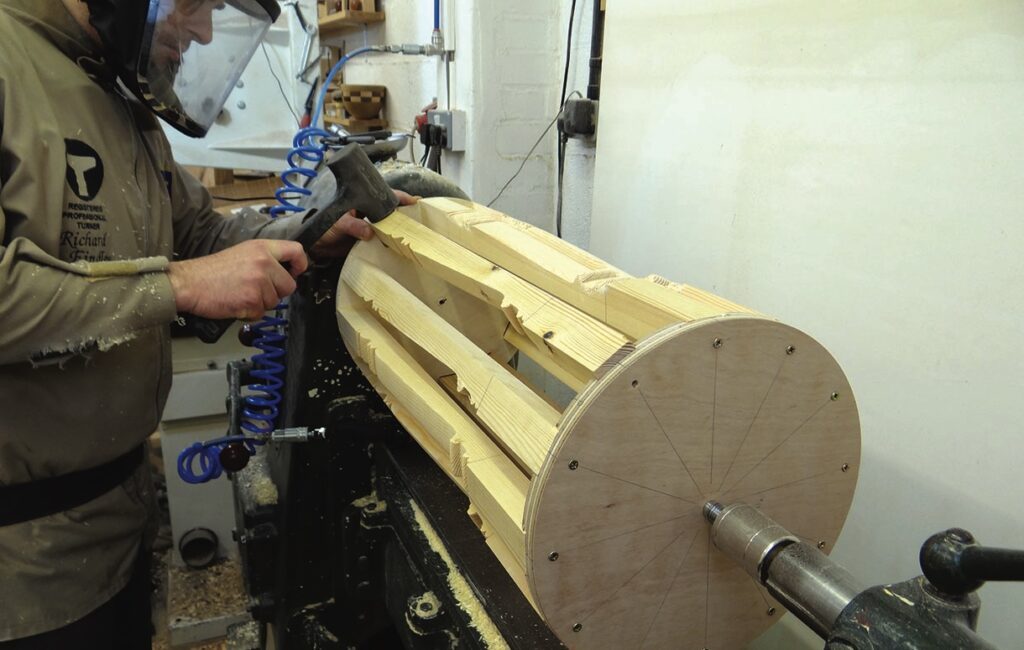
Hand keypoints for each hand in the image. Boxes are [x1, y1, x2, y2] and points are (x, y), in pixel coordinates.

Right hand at [168, 239, 307, 320]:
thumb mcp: (242, 253)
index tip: (295, 272)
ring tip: (240, 294)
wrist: (189, 283)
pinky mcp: (252, 301)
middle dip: (275, 292)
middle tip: (255, 289)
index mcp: (262, 248)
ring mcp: (259, 282)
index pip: (296, 251)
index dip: (300, 264)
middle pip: (289, 285)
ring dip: (260, 303)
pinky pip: (261, 313)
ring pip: (274, 301)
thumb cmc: (212, 271)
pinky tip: (236, 303)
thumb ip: (265, 259)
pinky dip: (250, 313)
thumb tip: (284, 271)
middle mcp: (264, 263)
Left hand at [310, 189, 418, 257]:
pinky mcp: (369, 243)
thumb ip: (353, 226)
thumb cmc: (325, 227)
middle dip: (405, 215)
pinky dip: (391, 244)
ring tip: (414, 234)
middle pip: (391, 213)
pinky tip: (400, 247)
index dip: (401, 198)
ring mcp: (371, 228)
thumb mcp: (339, 223)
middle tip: (420, 220)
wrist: (316, 247)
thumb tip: (369, 232)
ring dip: (399, 231)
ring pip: (389, 228)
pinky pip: (383, 242)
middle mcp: (370, 214)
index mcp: (363, 202)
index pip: (385, 196)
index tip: (415, 201)